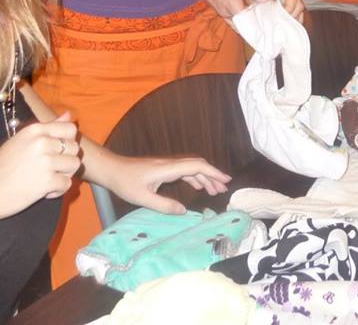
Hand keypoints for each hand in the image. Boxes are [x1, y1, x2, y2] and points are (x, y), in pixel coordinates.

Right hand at [0, 112, 79, 217]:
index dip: (68, 141)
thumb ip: (48, 127)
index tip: (57, 152)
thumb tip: (69, 114)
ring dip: (64, 174)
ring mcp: (45, 162)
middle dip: (66, 159)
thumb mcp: (22, 140)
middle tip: (52, 169)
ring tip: (48, 179)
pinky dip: (58, 190)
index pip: (70, 129)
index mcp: (35, 130)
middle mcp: (42, 143)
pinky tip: (44, 191)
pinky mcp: (46, 182)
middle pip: (74, 147)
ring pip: (74, 165)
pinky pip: (67, 184)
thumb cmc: (3, 166)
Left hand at [104, 155, 231, 215]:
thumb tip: (184, 211)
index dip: (213, 172)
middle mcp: (171, 164)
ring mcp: (167, 166)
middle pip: (198, 166)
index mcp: (169, 169)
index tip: (226, 180)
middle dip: (212, 175)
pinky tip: (197, 186)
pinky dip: (194, 178)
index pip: (196, 167)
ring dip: (204, 178)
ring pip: (191, 168)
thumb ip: (164, 205)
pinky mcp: (163, 169)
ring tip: (214, 190)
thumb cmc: (125, 183)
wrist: (112, 169)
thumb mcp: (143, 198)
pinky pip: (184, 172)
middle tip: (223, 188)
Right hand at [188, 0, 264, 18]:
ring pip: (236, 22)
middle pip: (243, 25)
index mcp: (234, 8)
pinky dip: (237, 17)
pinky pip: (230, 17)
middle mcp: (227, 14)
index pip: (250, 23)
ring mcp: (221, 12)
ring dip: (245, 21)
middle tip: (264, 20)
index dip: (259, 24)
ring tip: (256, 15)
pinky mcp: (217, 8)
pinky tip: (243, 8)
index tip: (268, 24)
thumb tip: (265, 0)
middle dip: (253, 25)